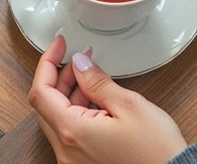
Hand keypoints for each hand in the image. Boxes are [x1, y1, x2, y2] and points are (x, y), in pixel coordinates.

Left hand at [28, 35, 186, 163]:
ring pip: (57, 118)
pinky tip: (95, 101)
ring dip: (69, 94)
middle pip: (46, 105)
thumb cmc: (156, 151)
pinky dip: (77, 112)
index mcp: (73, 133)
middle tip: (79, 60)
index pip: (41, 91)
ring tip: (92, 79)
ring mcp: (72, 160)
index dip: (47, 62)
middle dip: (59, 77)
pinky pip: (69, 133)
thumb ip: (98, 81)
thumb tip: (79, 63)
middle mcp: (66, 150)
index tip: (60, 45)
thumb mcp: (129, 105)